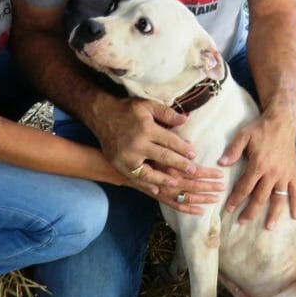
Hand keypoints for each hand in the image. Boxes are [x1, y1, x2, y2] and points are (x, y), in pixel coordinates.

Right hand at [94, 96, 223, 208]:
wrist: (101, 115)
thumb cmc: (127, 110)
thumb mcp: (148, 106)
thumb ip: (167, 113)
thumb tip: (185, 119)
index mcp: (146, 129)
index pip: (170, 141)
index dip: (183, 148)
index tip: (194, 154)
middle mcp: (137, 145)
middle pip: (163, 157)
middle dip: (180, 164)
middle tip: (193, 171)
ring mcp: (127, 157)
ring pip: (150, 173)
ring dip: (164, 179)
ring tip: (176, 183)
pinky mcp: (119, 164)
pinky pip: (135, 178)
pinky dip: (146, 185)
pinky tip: (156, 190)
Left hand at [219, 112, 295, 229]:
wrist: (282, 121)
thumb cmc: (260, 128)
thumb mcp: (243, 135)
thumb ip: (233, 150)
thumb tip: (221, 164)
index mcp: (258, 165)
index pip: (245, 187)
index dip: (236, 199)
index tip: (228, 209)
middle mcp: (272, 173)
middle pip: (260, 197)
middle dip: (250, 211)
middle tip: (242, 222)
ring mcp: (284, 174)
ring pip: (278, 198)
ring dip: (273, 214)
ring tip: (268, 227)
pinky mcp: (293, 173)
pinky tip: (295, 217)